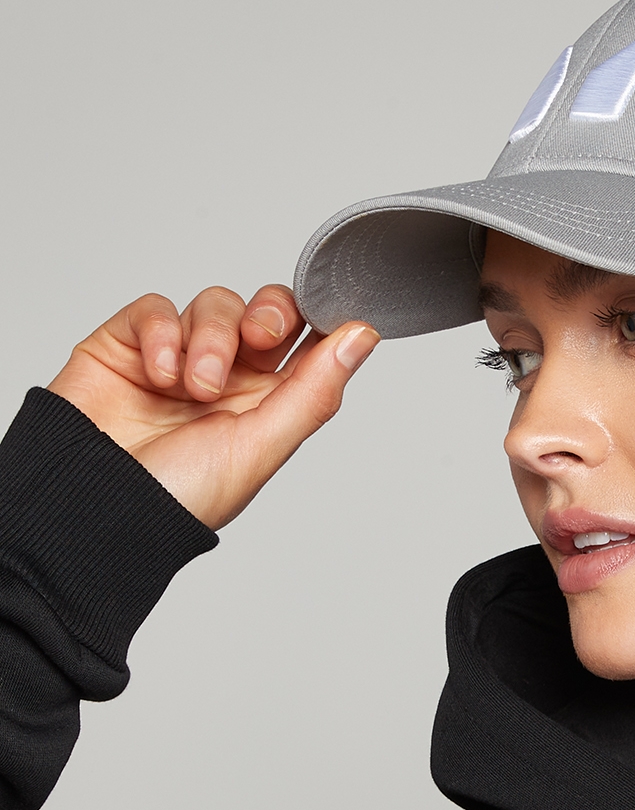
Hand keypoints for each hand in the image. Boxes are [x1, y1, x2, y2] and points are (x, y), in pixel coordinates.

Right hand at [47, 285, 377, 529]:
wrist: (97, 503)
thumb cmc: (181, 494)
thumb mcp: (262, 447)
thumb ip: (314, 390)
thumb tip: (363, 339)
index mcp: (270, 406)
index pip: (309, 346)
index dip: (321, 322)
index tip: (329, 315)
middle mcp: (230, 379)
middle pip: (266, 312)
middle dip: (269, 313)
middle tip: (259, 337)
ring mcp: (180, 358)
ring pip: (215, 306)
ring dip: (210, 341)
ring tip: (194, 388)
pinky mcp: (129, 344)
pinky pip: (157, 309)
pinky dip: (163, 335)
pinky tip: (159, 375)